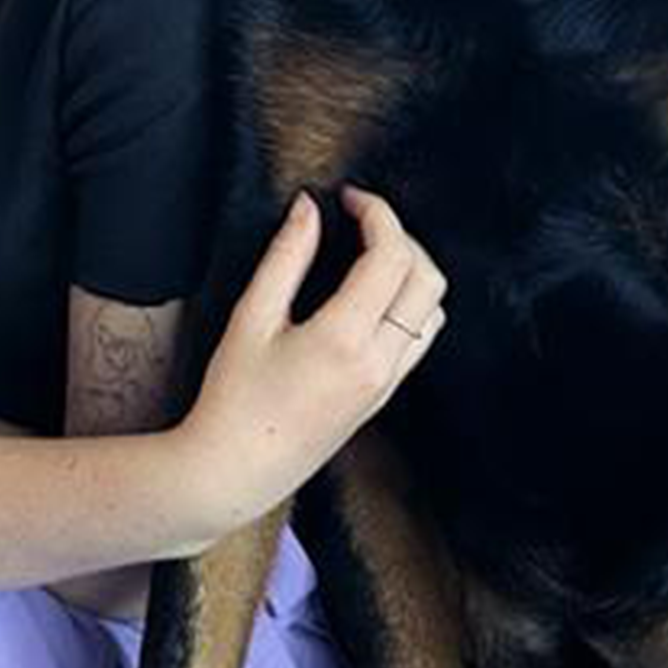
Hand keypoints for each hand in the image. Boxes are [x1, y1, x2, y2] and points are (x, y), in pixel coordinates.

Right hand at [181, 187, 445, 527]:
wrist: (238, 469)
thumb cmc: (234, 397)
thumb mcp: (251, 318)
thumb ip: (285, 257)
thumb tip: (309, 208)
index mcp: (345, 338)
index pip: (390, 257)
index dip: (377, 214)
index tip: (348, 198)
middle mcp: (379, 362)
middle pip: (427, 278)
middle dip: (400, 236)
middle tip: (359, 220)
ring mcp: (387, 382)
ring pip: (433, 310)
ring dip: (412, 271)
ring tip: (367, 253)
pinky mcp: (384, 396)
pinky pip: (421, 339)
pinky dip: (410, 304)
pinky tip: (370, 296)